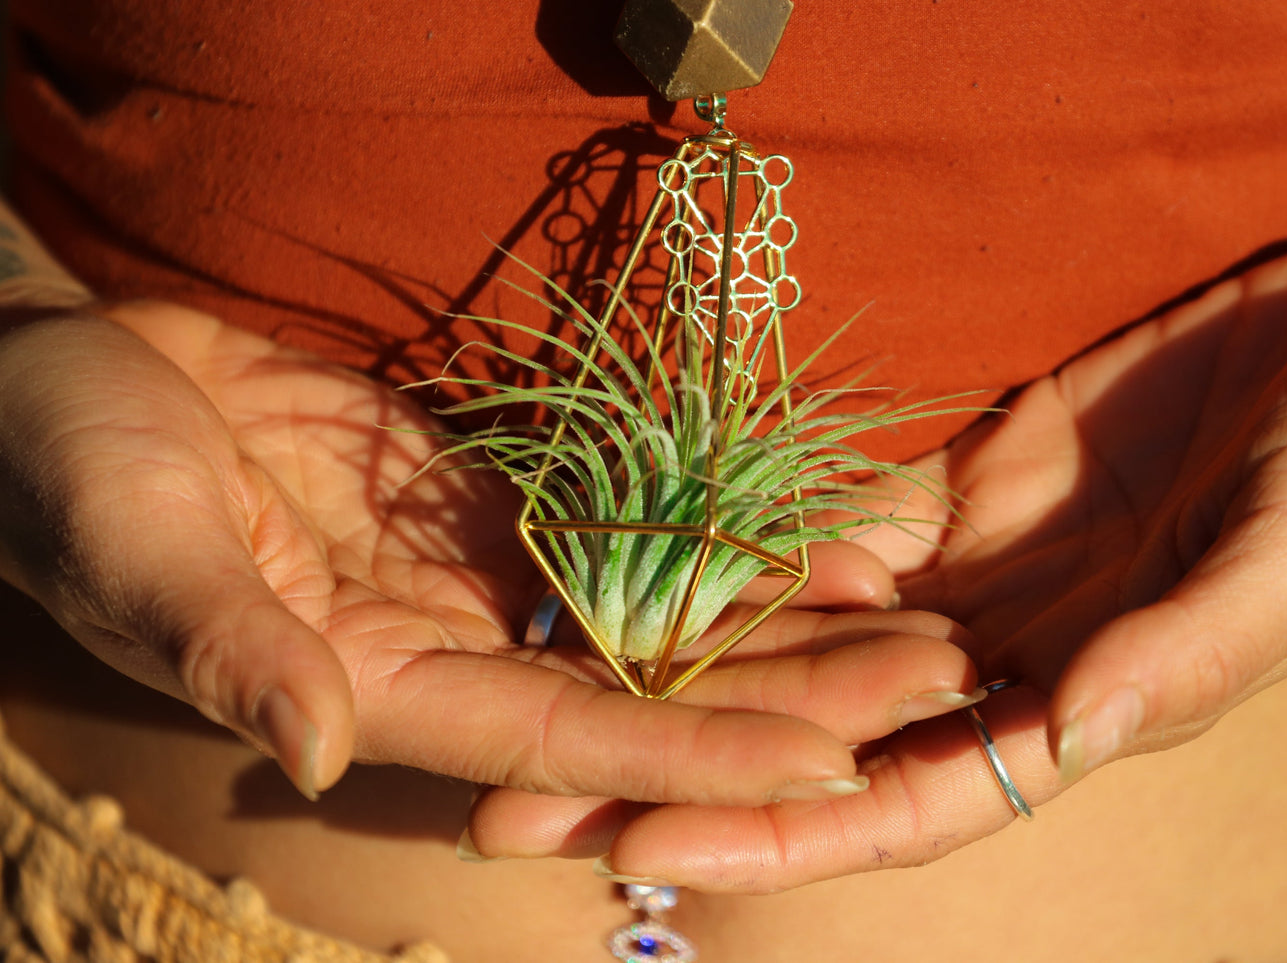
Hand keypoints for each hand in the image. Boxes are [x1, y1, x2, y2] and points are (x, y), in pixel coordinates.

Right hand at [0, 301, 974, 807]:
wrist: (67, 363)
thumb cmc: (65, 459)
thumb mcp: (130, 543)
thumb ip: (224, 642)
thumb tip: (309, 749)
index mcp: (379, 683)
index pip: (566, 736)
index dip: (697, 749)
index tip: (832, 765)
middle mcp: (450, 644)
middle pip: (646, 683)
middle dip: (790, 691)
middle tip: (938, 684)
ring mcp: (476, 570)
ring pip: (656, 609)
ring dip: (783, 614)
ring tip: (916, 610)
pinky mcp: (489, 494)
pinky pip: (624, 520)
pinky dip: (717, 527)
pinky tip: (816, 528)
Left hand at [481, 227, 1286, 892]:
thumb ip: (1192, 647)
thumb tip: (1067, 735)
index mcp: (1092, 704)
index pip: (906, 797)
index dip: (771, 826)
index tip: (634, 844)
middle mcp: (1018, 652)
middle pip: (820, 727)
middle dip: (680, 752)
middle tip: (524, 772)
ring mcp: (990, 566)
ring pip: (812, 629)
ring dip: (692, 649)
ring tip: (554, 664)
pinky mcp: (978, 477)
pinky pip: (848, 520)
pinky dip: (759, 536)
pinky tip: (661, 544)